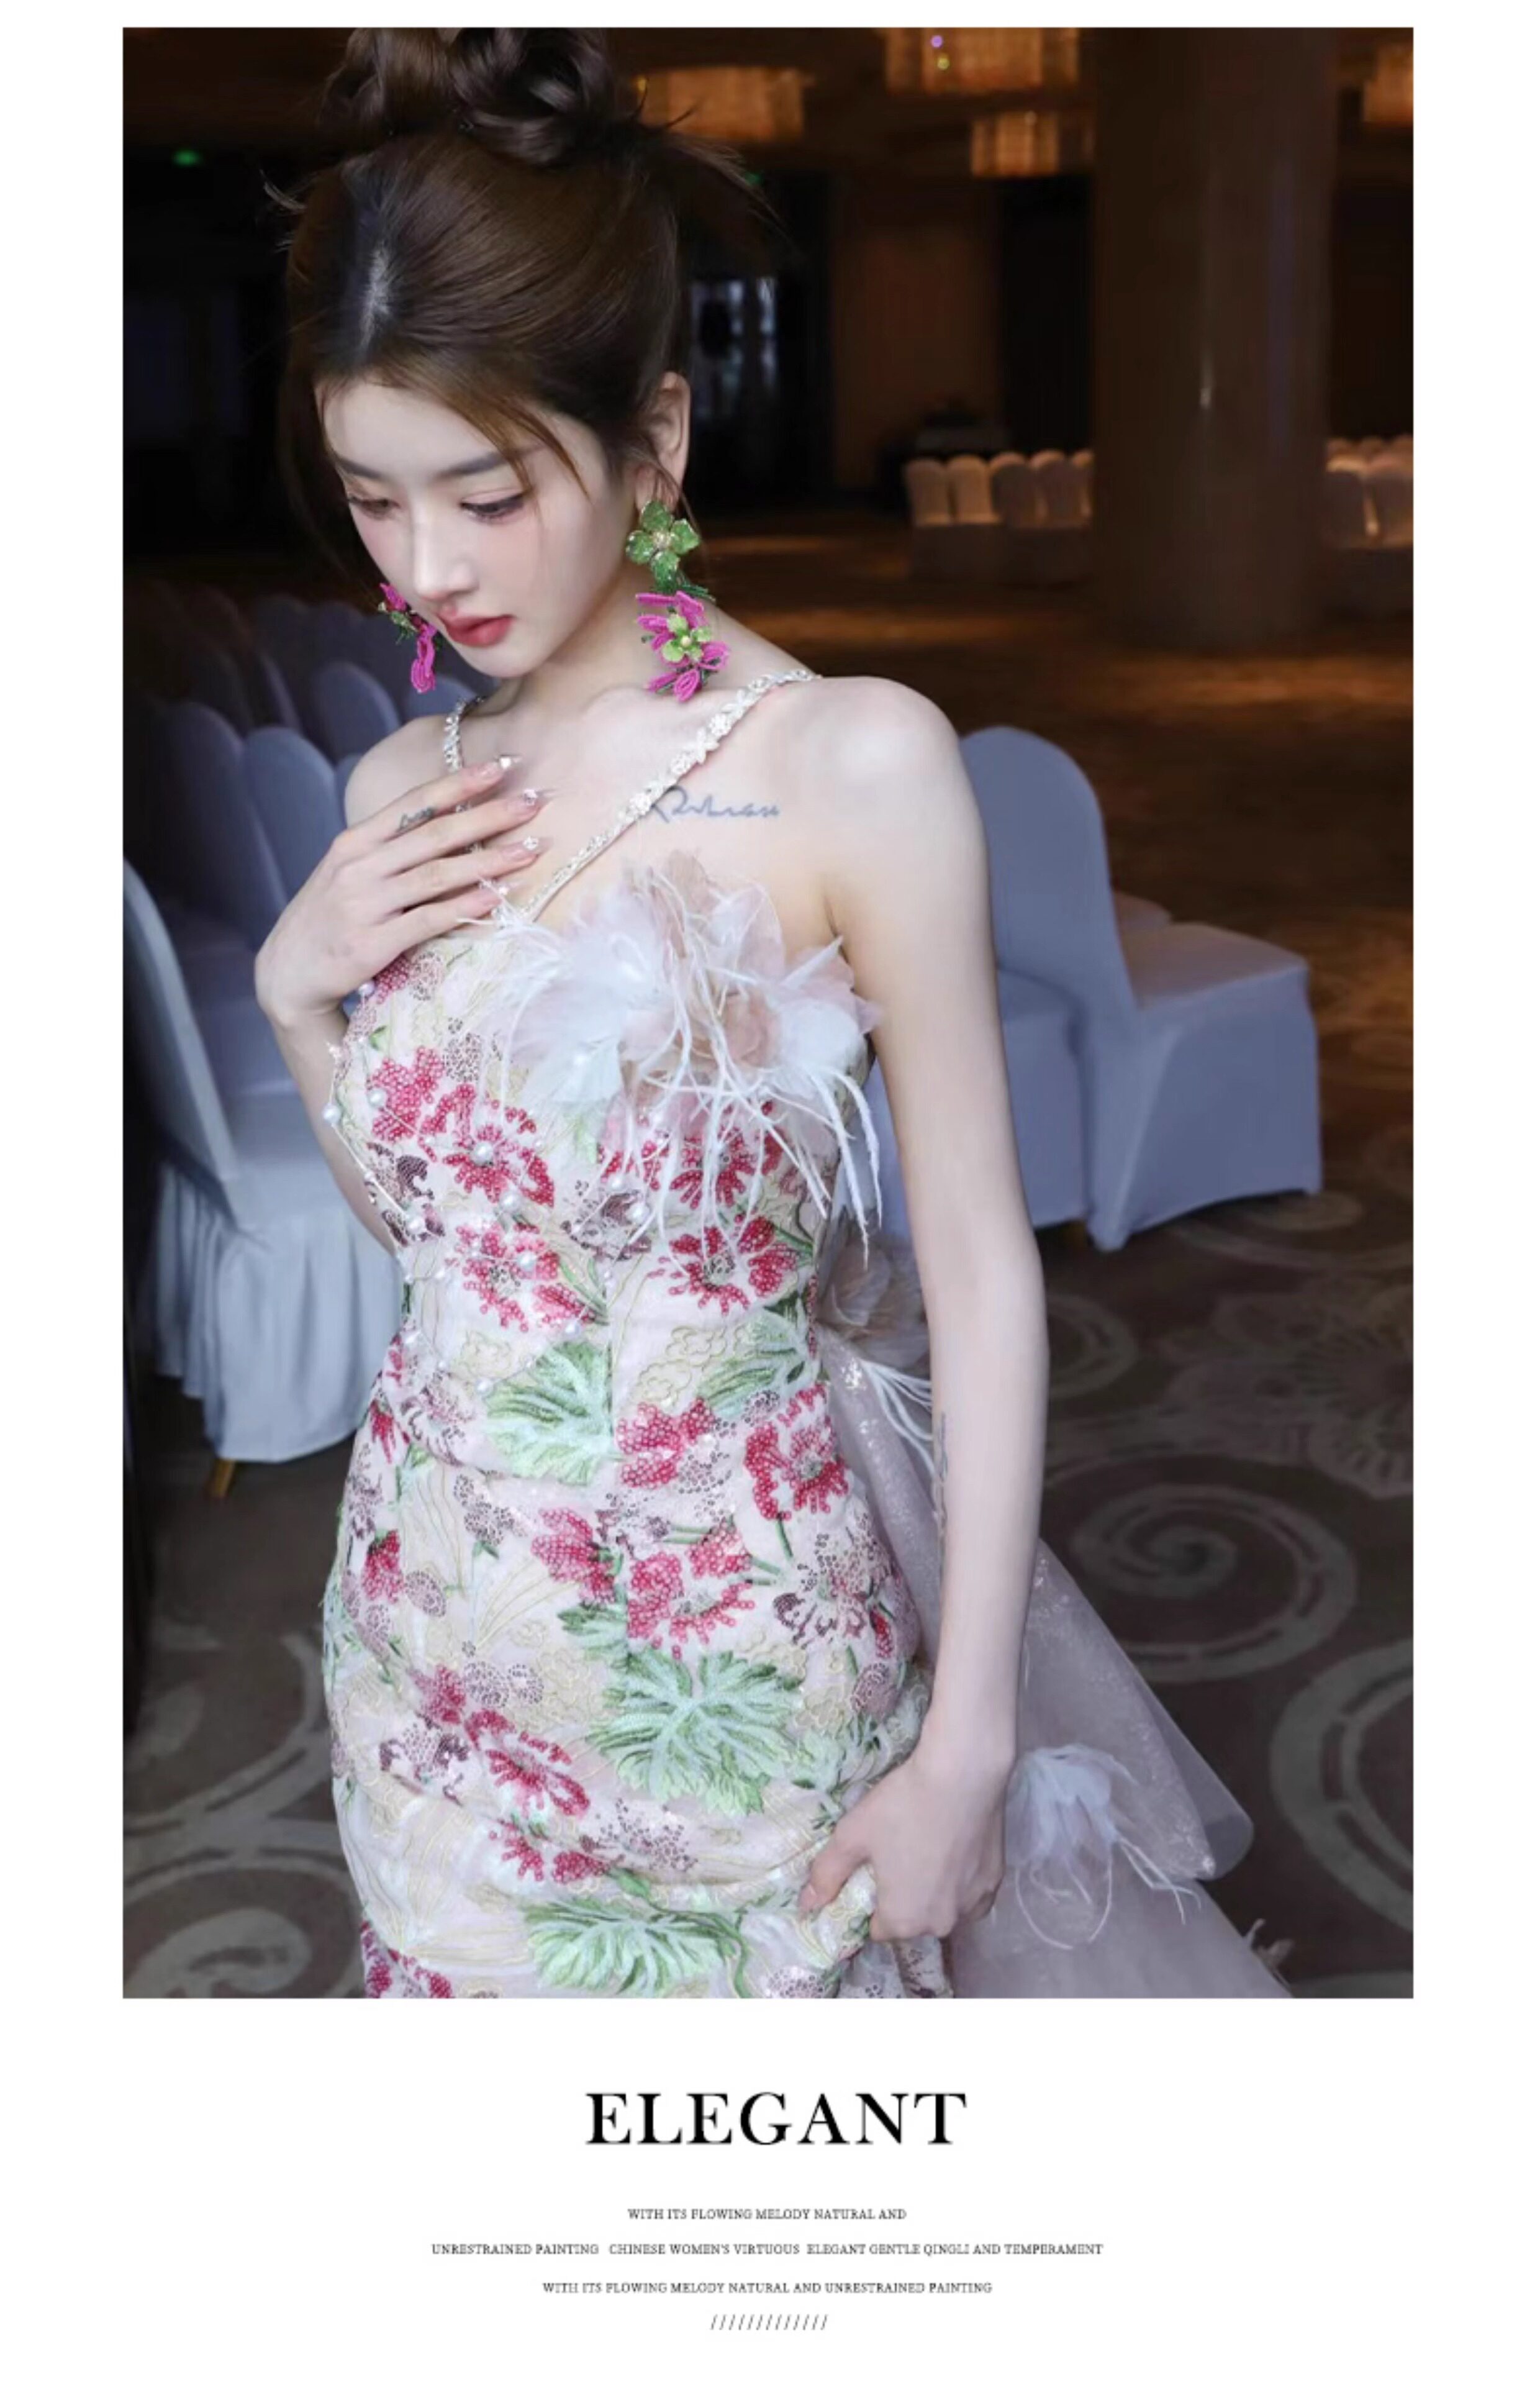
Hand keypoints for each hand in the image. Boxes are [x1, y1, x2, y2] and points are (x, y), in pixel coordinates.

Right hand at [254, 756, 553, 1028]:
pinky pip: (429, 920)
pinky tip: (499, 898)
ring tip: (532, 850)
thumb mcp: (350, 872)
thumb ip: (391, 848)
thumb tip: (449, 821)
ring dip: (490, 862)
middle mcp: (359, 866)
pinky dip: (466, 908)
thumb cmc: (330, 918)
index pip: (414, 802)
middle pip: (435, 834)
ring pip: (438, 875)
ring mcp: (366, 904)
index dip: (460, 782)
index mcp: (355, 841)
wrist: (288, 973)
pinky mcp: (373, 943)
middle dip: (490, 815)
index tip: (503, 766)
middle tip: (536, 801)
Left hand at [798, 1739, 1010, 1943]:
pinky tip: (954, 1849)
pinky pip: (969, 1893)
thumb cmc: (903, 1805)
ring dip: (934, 1891)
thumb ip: (827, 1874)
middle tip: (899, 1853)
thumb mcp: (853, 1834)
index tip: (873, 1871)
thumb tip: (807, 1906)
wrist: (964, 1773)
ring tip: (928, 1848)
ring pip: (943, 1907)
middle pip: (912, 1920)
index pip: (877, 1928)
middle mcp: (941, 1924)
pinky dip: (960, 1880)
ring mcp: (973, 1905)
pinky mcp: (996, 1882)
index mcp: (903, 1920)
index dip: (870, 1902)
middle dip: (903, 1898)